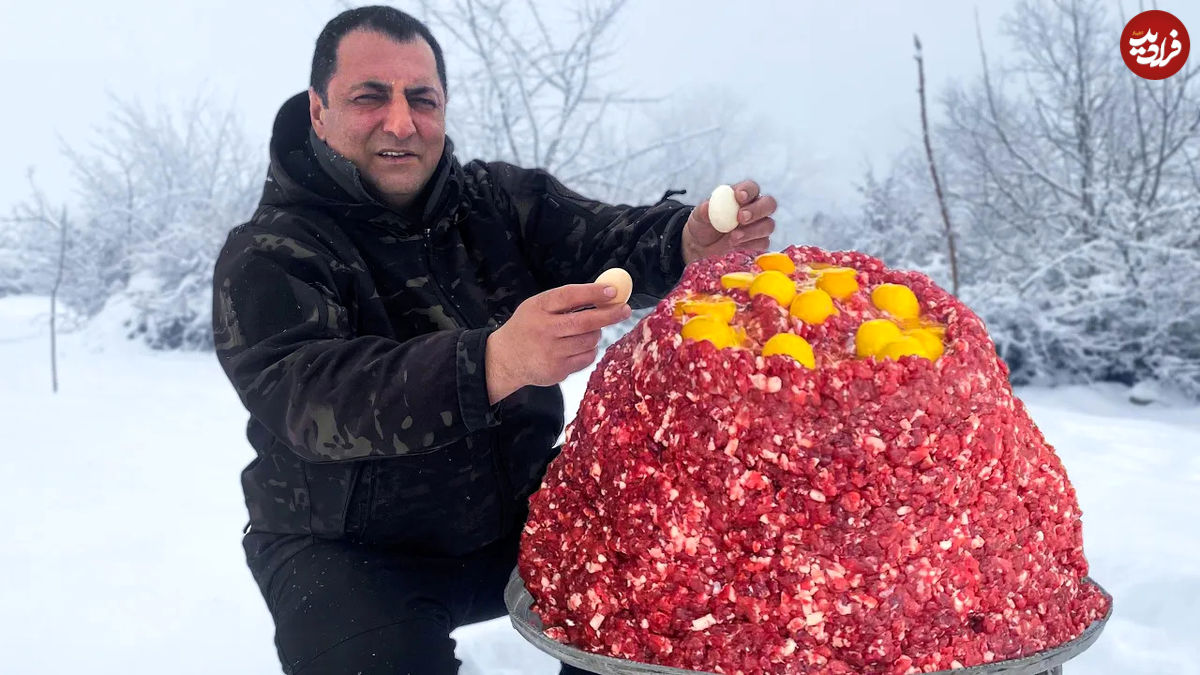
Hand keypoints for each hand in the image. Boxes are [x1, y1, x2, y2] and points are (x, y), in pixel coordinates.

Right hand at [485, 283, 631, 403]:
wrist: (504, 360)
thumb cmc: (527, 328)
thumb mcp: (536, 307)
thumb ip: (565, 300)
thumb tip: (604, 293)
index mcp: (538, 308)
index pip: (569, 296)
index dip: (593, 293)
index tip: (613, 291)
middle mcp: (544, 330)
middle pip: (585, 322)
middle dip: (609, 314)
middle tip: (624, 309)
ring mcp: (551, 353)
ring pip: (589, 341)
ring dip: (595, 334)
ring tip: (585, 332)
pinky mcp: (557, 371)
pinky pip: (586, 358)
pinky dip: (589, 351)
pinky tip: (576, 348)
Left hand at [682, 180, 777, 264]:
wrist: (702, 245)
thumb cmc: (704, 224)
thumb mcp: (699, 216)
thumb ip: (703, 211)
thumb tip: (707, 208)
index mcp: (743, 195)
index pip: (752, 188)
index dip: (748, 191)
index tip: (739, 197)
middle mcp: (755, 208)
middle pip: (769, 204)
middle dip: (757, 210)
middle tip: (740, 218)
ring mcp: (759, 226)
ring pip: (768, 225)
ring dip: (752, 231)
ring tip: (733, 237)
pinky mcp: (759, 242)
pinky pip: (764, 243)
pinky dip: (751, 245)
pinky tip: (737, 246)